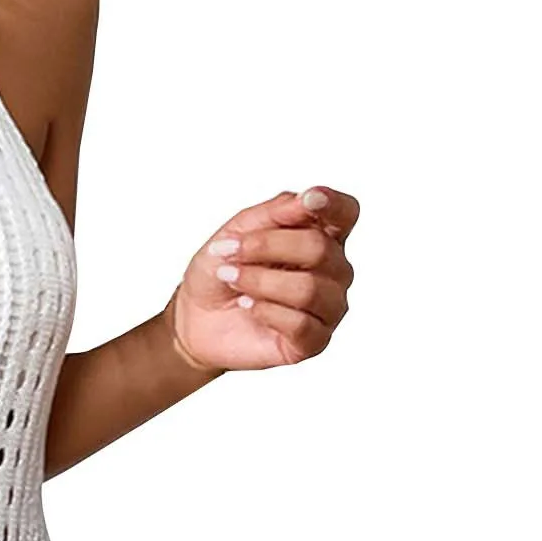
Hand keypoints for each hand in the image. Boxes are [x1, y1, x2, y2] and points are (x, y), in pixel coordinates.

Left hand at [170, 186, 358, 370]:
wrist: (195, 317)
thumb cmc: (223, 270)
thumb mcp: (237, 231)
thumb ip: (274, 213)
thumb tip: (307, 199)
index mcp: (321, 236)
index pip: (346, 213)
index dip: (333, 204)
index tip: (309, 199)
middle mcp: (334, 271)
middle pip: (320, 248)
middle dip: (266, 246)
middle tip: (231, 253)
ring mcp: (328, 307)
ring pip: (309, 288)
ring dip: (260, 281)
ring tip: (232, 279)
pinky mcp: (313, 341)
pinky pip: (301, 323)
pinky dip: (265, 311)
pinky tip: (248, 307)